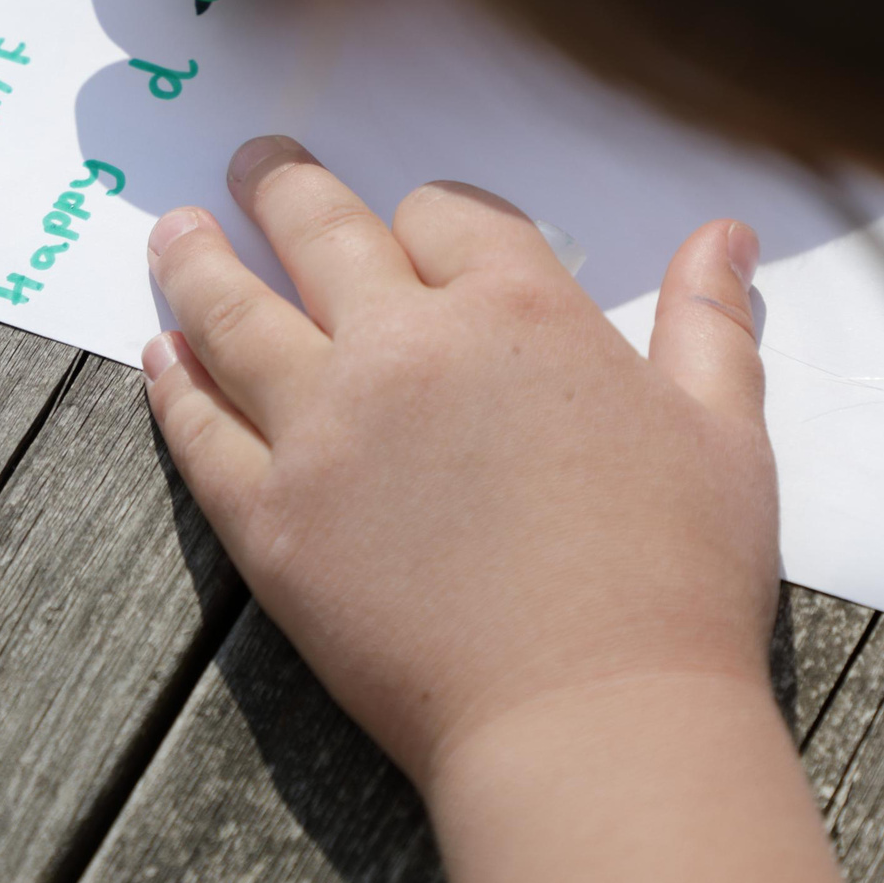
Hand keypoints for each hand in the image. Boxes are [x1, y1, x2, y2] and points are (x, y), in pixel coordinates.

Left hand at [139, 135, 779, 784]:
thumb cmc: (674, 583)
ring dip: (197, 260)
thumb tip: (723, 234)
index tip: (419, 223)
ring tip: (175, 231)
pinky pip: (201, 432)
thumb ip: (708, 323)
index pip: (449, 214)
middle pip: (322, 230)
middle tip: (255, 161)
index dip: (431, 212)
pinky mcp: (271, 522)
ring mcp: (323, 432)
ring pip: (233, 315)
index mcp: (518, 311)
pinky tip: (160, 357)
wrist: (591, 721)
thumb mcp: (722, 434)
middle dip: (283, 186)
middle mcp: (405, 348)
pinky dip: (173, 386)